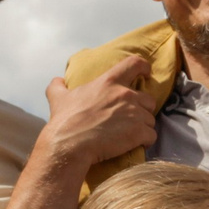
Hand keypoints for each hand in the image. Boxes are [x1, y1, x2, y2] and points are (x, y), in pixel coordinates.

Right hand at [40, 54, 156, 166]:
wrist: (70, 144)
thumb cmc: (65, 121)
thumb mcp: (58, 98)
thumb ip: (58, 86)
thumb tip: (57, 81)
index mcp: (109, 82)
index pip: (134, 64)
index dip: (143, 67)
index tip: (146, 73)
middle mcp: (126, 95)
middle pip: (149, 99)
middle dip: (143, 109)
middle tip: (132, 119)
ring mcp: (134, 114)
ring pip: (150, 120)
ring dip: (143, 127)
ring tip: (130, 135)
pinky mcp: (138, 133)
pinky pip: (151, 136)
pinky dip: (146, 141)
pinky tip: (136, 145)